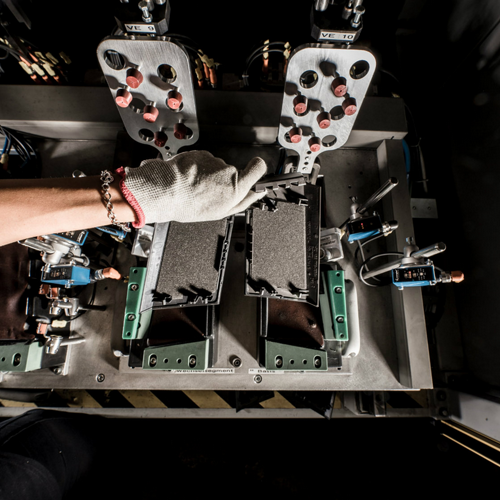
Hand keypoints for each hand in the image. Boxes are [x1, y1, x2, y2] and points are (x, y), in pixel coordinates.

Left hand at [117, 151, 266, 226]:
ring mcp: (213, 161)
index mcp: (236, 187)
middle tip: (209, 192)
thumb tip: (258, 194)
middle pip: (233, 172)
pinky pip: (203, 160)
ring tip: (195, 187)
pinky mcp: (200, 153)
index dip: (257, 168)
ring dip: (208, 175)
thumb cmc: (190, 204)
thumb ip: (243, 201)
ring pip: (216, 167)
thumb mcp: (221, 211)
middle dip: (223, 179)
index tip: (255, 169)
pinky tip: (188, 179)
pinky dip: (197, 168)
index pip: (258, 168)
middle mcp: (227, 171)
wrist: (166, 191)